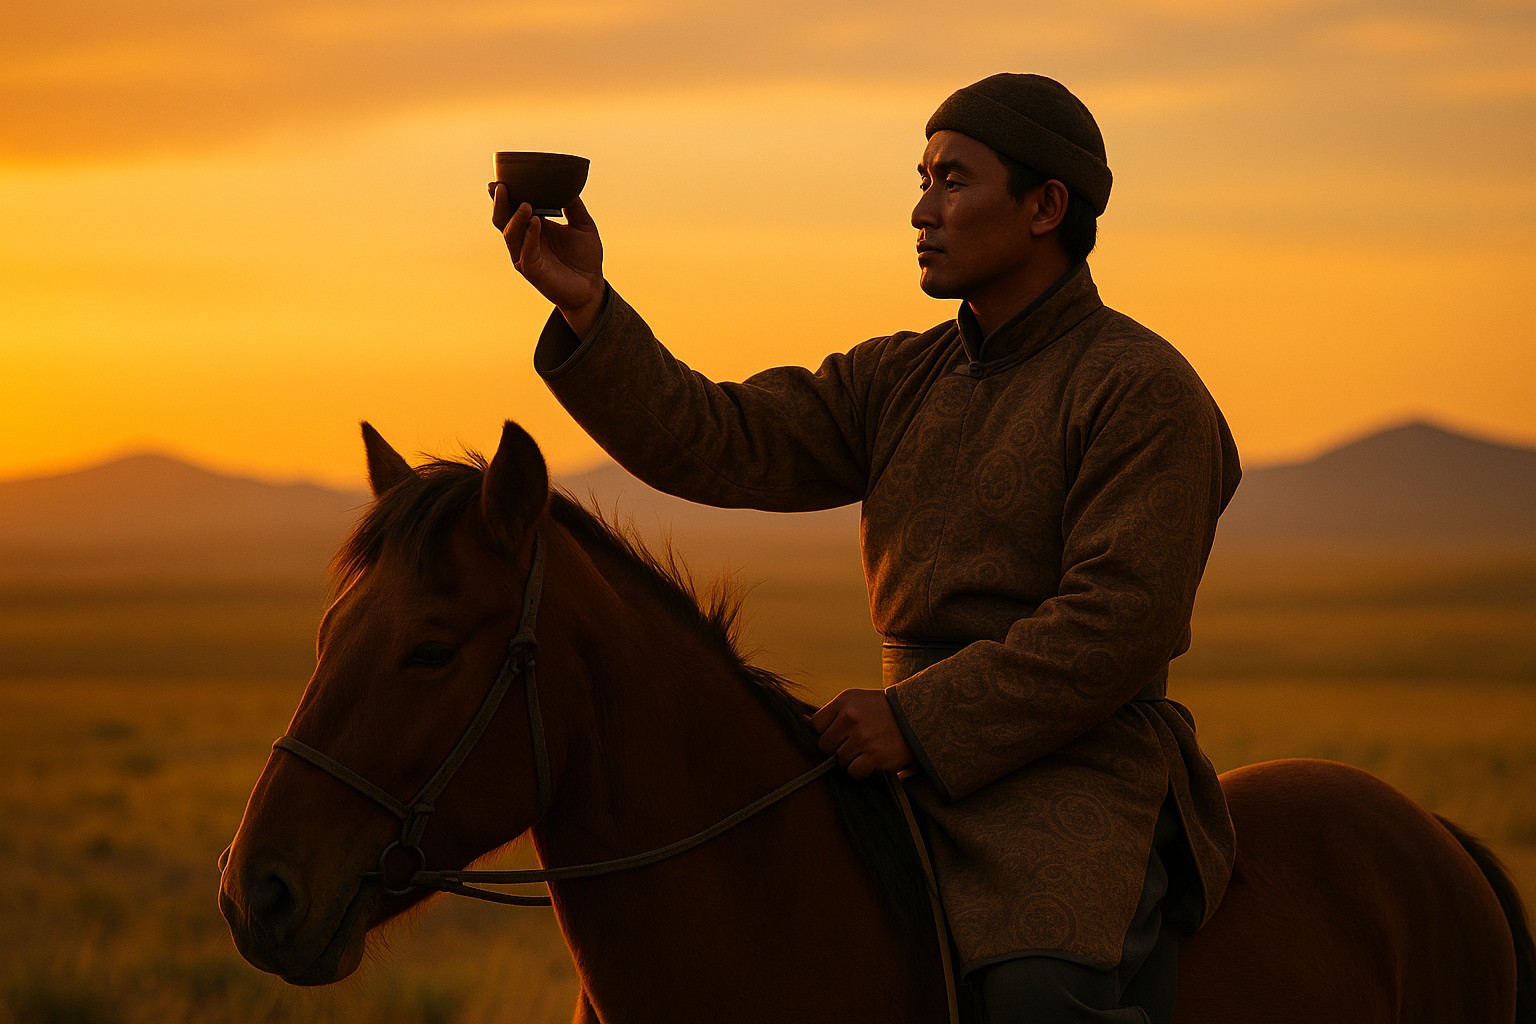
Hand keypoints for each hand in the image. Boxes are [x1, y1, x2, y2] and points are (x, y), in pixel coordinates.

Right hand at [492, 186, 605, 334]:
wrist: (592, 286)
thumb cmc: (585, 257)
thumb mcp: (583, 225)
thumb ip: (574, 205)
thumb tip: (568, 182)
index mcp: (533, 227)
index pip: (512, 208)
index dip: (503, 196)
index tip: (500, 180)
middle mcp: (525, 240)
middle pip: (503, 219)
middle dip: (500, 203)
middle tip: (502, 187)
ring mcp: (525, 256)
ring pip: (510, 235)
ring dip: (515, 218)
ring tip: (526, 204)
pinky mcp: (532, 271)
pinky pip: (526, 252)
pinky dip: (529, 236)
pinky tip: (535, 223)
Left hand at [809, 689, 913, 779]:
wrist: (919, 717)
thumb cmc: (883, 712)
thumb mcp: (857, 701)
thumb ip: (833, 713)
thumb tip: (804, 726)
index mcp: (845, 701)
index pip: (815, 725)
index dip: (823, 734)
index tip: (835, 737)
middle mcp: (851, 717)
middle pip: (824, 746)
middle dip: (836, 749)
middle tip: (853, 745)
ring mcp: (862, 736)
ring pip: (839, 760)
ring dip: (851, 760)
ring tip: (866, 750)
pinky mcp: (874, 755)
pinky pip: (853, 771)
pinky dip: (862, 771)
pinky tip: (872, 761)